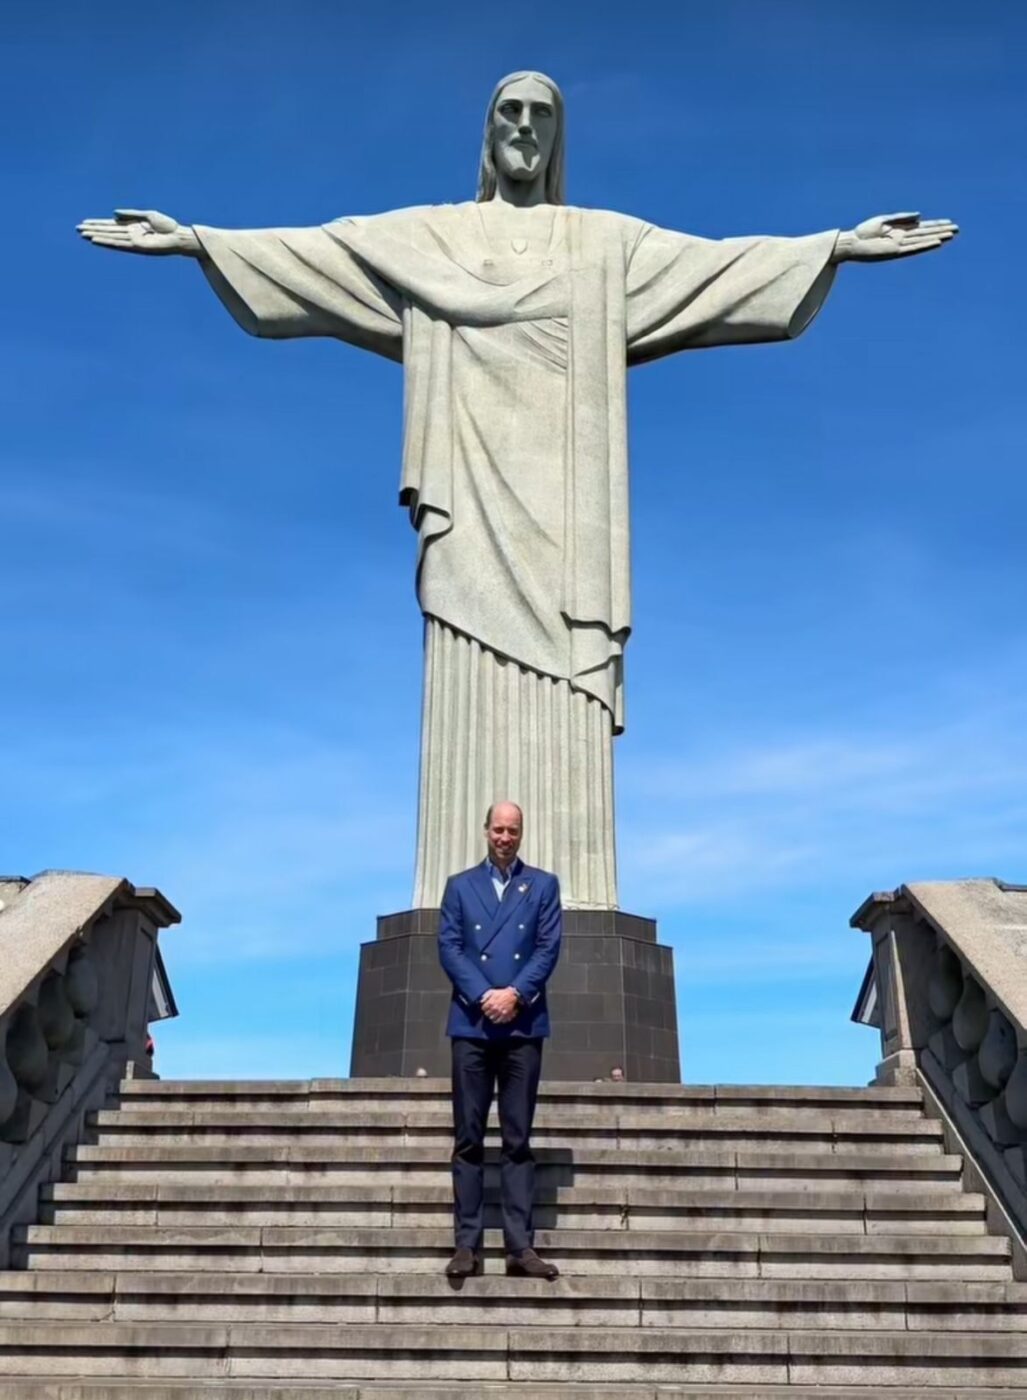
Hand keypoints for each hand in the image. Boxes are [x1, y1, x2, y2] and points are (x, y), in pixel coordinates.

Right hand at [77, 209, 201, 256]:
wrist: (178, 236)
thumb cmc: (167, 226)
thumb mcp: (147, 215)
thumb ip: (130, 214)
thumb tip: (114, 214)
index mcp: (132, 226)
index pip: (111, 225)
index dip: (98, 224)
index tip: (85, 223)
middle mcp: (130, 235)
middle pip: (108, 232)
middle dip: (93, 230)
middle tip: (78, 229)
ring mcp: (132, 241)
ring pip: (110, 238)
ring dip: (96, 236)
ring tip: (83, 235)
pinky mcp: (137, 247)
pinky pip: (119, 244)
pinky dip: (107, 242)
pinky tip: (97, 241)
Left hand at [481, 987, 520, 1023]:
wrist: (512, 995)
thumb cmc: (501, 993)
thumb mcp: (492, 991)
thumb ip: (485, 996)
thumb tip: (481, 1001)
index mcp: (491, 1002)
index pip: (483, 1009)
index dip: (484, 1008)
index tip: (486, 1008)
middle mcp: (495, 1008)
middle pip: (487, 1014)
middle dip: (487, 1012)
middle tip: (489, 1011)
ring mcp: (500, 1012)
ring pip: (492, 1018)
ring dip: (491, 1017)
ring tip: (492, 1015)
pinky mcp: (505, 1015)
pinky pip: (498, 1021)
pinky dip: (496, 1021)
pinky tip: (496, 1019)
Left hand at [833, 212, 957, 262]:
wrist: (851, 243)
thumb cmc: (863, 232)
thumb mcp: (884, 220)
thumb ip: (902, 218)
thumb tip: (920, 216)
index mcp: (900, 230)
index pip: (922, 227)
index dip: (936, 225)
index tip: (949, 223)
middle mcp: (902, 238)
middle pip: (926, 234)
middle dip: (941, 231)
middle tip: (957, 229)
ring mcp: (900, 246)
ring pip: (923, 241)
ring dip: (937, 238)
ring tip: (951, 235)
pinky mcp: (895, 252)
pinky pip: (914, 248)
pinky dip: (926, 245)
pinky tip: (937, 242)